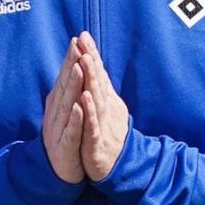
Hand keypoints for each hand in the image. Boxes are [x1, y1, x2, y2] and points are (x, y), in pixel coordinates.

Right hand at [42, 37, 85, 182]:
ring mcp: (58, 131)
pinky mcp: (63, 149)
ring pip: (66, 106)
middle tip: (77, 46)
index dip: (70, 59)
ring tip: (79, 68)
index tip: (78, 39)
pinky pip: (70, 132)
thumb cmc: (65, 140)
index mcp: (57, 106)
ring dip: (72, 87)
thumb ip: (66, 95)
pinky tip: (79, 107)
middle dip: (70, 66)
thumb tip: (70, 70)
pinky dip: (75, 119)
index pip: (64, 79)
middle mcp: (55, 115)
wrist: (57, 175)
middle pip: (63, 87)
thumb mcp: (65, 115)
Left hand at [76, 32, 129, 181]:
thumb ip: (102, 88)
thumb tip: (95, 65)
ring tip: (84, 60)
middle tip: (83, 40)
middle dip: (90, 60)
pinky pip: (93, 125)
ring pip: (97, 99)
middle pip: (99, 81)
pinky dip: (89, 111)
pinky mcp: (99, 142)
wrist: (121, 168)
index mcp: (107, 100)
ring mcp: (104, 124)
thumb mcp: (107, 109)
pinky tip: (84, 97)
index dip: (91, 54)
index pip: (98, 74)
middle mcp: (108, 108)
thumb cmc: (110, 135)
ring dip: (91, 79)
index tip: (83, 35)